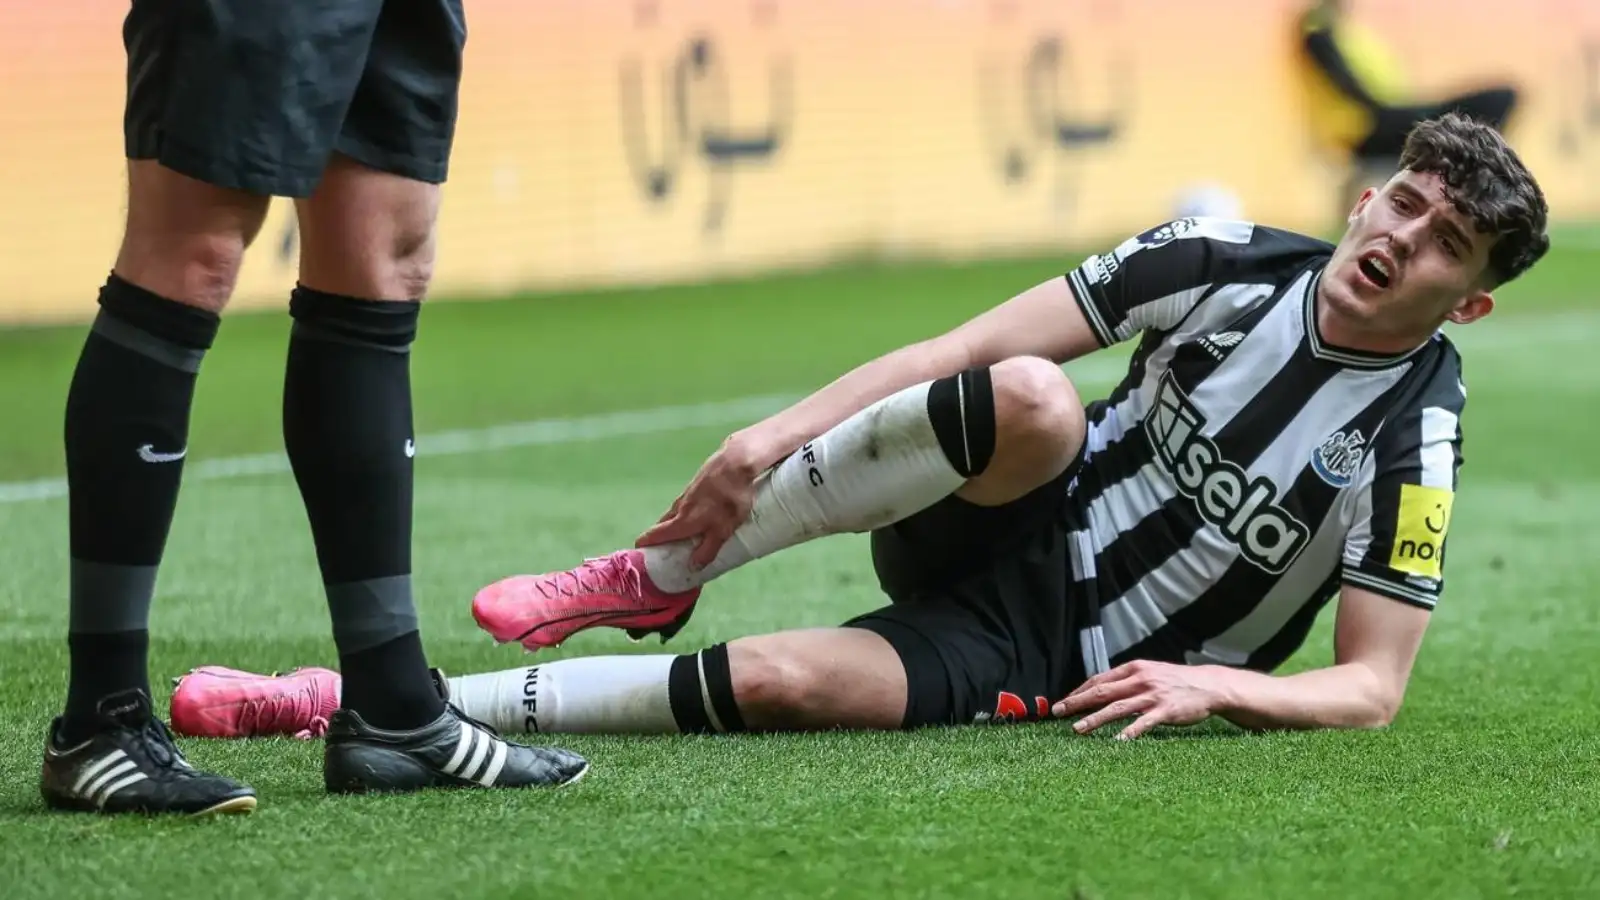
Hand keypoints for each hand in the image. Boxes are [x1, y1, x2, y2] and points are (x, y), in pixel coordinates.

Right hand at [636, 433, 765, 567]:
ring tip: (682, 537)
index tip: (640, 555)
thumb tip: (692, 567)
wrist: (736, 462)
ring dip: (673, 526)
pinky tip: (698, 516)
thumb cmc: (730, 499)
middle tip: (664, 551)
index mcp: (682, 521)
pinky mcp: (696, 485)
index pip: (654, 535)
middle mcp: (679, 508)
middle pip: (662, 525)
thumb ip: (708, 550)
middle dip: (659, 538)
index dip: (644, 545)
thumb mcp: (723, 530)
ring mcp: (687, 494)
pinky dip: (685, 514)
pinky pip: (685, 504)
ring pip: (674, 514)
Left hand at [1051, 661, 1230, 740]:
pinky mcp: (1166, 711)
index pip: (1099, 679)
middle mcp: (1140, 679)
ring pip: (1117, 707)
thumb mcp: (1150, 673)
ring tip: (1077, 730)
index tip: (1063, 702)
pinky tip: (1117, 741)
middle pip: (1102, 691)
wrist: (1209, 685)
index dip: (1079, 691)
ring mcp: (1152, 695)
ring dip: (1095, 719)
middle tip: (1057, 712)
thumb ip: (1127, 680)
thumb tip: (1100, 689)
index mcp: (1134, 668)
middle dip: (1077, 702)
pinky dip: (1129, 732)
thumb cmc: (1175, 681)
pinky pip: (1144, 723)